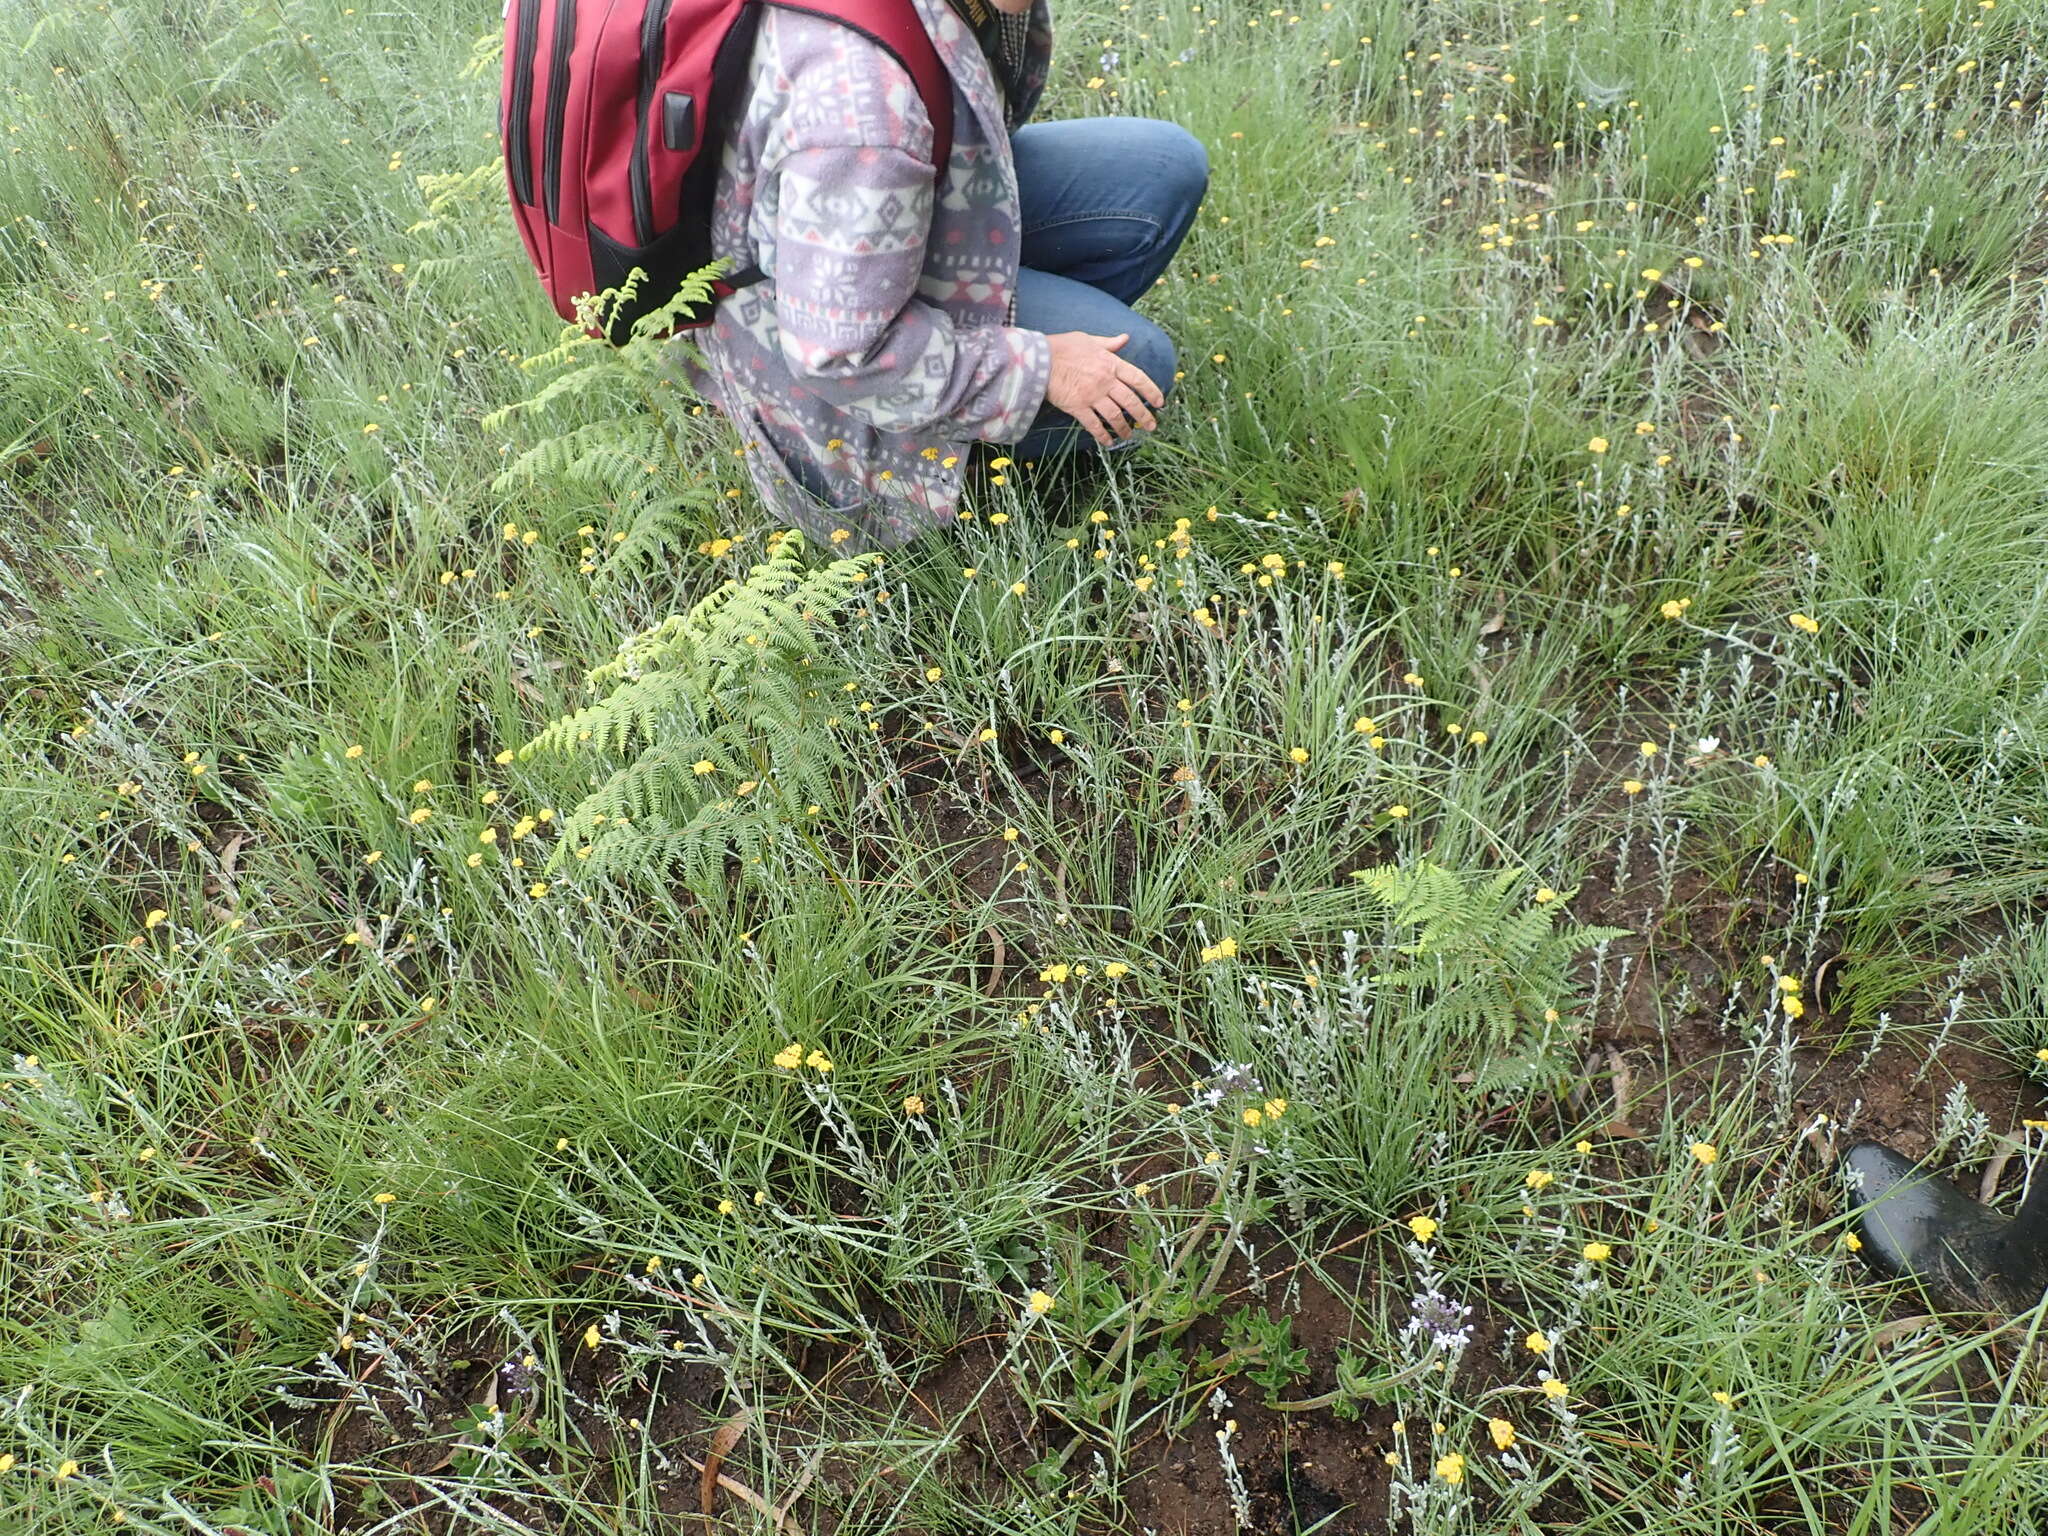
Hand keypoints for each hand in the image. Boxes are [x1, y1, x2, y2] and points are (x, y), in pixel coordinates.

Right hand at [1043, 331, 1165, 445]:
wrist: (1040, 360)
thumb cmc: (1063, 347)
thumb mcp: (1089, 339)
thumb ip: (1109, 343)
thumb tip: (1125, 338)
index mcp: (1111, 363)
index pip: (1138, 378)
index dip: (1152, 391)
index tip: (1160, 402)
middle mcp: (1105, 381)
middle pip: (1130, 401)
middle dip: (1144, 415)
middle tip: (1151, 426)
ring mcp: (1092, 396)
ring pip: (1115, 416)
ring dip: (1124, 428)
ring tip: (1130, 435)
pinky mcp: (1078, 407)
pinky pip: (1094, 425)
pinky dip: (1103, 435)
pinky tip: (1109, 442)